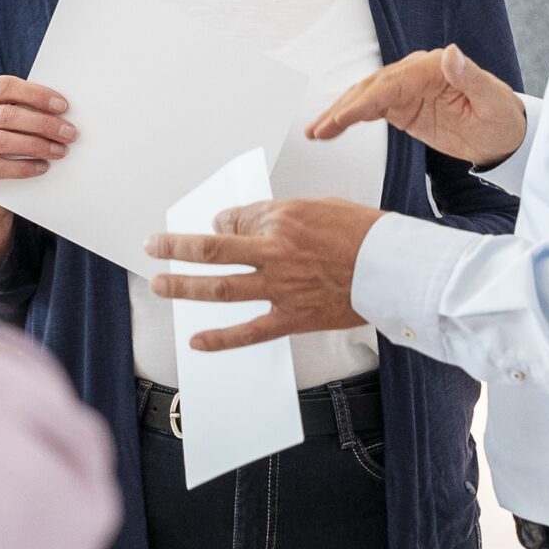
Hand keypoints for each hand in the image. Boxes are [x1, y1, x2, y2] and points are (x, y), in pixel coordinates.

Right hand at [0, 75, 74, 222]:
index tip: (63, 106)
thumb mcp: (12, 124)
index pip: (3, 86)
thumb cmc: (6, 145)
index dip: (35, 94)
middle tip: (69, 133)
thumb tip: (64, 110)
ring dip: (35, 145)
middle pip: (3, 115)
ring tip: (60, 151)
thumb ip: (27, 110)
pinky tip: (42, 167)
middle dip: (42, 123)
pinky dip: (22, 167)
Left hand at [145, 198, 384, 350]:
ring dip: (184, 286)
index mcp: (283, 218)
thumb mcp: (321, 207)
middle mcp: (275, 250)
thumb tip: (252, 222)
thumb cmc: (366, 234)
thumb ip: (282, 216)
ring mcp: (280, 286)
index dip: (220, 223)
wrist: (394, 268)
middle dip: (176, 247)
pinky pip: (249, 331)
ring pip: (220, 287)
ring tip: (159, 285)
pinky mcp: (292, 316)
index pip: (234, 220)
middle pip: (212, 249)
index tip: (216, 227)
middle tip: (154, 247)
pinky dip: (220, 339)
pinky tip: (197, 341)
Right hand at [307, 44, 524, 166]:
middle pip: (370, 90)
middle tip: (318, 130)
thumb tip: (450, 52)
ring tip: (314, 133)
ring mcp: (406, 91)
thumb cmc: (502, 117)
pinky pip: (369, 111)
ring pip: (364, 99)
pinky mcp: (403, 108)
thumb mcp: (491, 99)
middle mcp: (414, 74)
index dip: (364, 101)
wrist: (505, 136)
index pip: (390, 84)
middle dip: (342, 110)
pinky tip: (330, 130)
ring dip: (338, 115)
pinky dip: (348, 119)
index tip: (343, 118)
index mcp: (432, 68)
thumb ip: (468, 76)